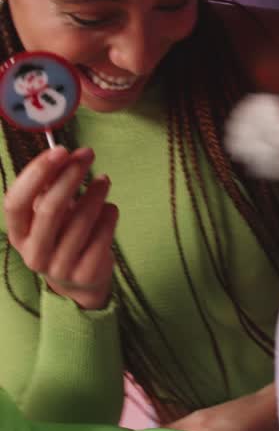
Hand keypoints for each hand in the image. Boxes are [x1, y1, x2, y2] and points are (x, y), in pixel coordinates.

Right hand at [4, 145, 117, 309]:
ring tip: (104, 180)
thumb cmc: (63, 234)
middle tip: (87, 154)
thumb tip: (65, 156)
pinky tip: (110, 208)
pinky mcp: (85, 274)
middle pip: (50, 210)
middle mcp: (33, 254)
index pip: (16, 202)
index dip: (36, 174)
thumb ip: (50, 186)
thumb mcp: (49, 212)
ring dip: (95, 194)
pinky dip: (108, 216)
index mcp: (18, 234)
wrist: (80, 280)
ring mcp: (59, 267)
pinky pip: (101, 237)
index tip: (60, 150)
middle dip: (71, 176)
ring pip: (81, 222)